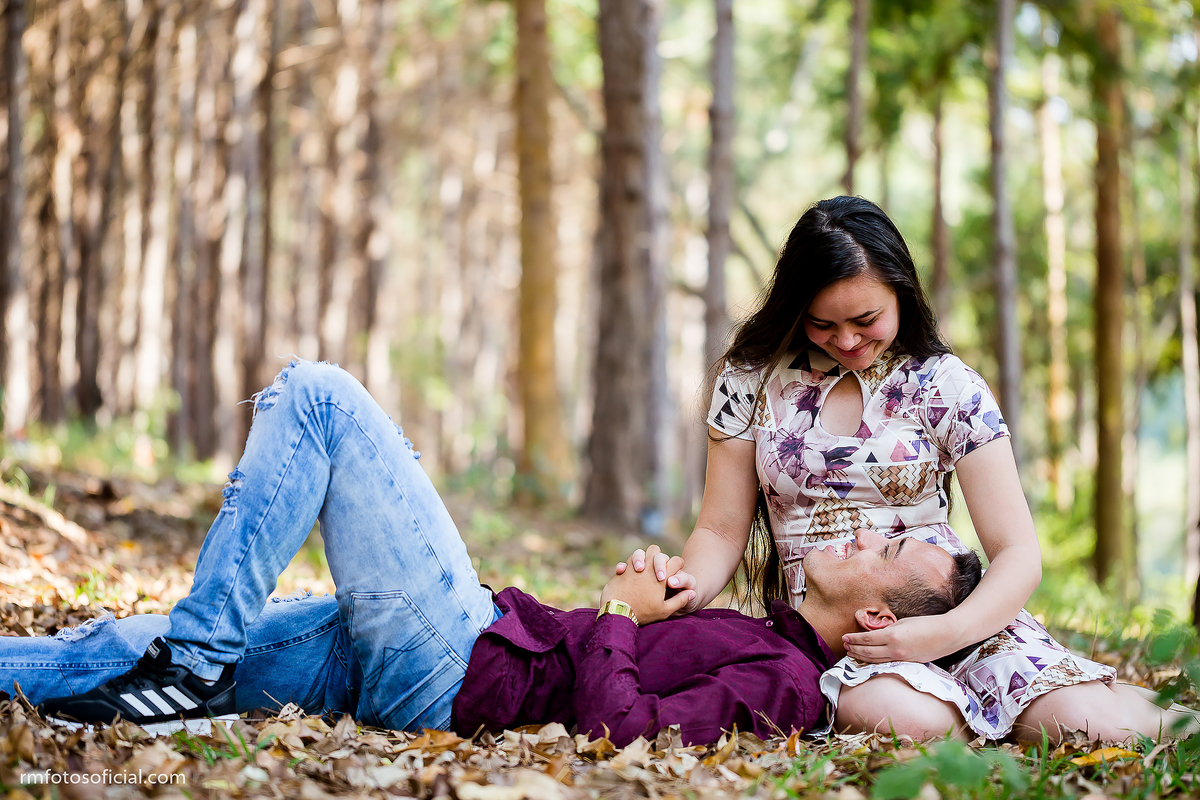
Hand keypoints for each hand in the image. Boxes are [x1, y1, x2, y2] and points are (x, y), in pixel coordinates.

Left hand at [601, 545, 694, 624]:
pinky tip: (628, 573)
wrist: (618, 614)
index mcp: (661, 577)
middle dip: (658, 556)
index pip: (676, 561)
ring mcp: (633, 568)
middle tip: (656, 569)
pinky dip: (628, 565)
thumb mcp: (664, 610)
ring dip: (642, 559)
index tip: (674, 571)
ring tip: (642, 571)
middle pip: (656, 550)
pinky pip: (625, 562)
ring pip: (639, 553)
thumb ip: (679, 600)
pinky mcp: (621, 571)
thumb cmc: (643, 613)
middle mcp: (648, 568)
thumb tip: (692, 593)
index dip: (678, 565)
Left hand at [841, 614, 962, 663]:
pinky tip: (868, 659)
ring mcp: (901, 659)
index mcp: (893, 636)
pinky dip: (874, 661)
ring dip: (861, 657)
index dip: (853, 639)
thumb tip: (874, 634)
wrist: (947, 635)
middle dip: (854, 649)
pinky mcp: (907, 663)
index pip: (866, 639)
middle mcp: (895, 650)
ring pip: (875, 660)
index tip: (845, 637)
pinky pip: (886, 663)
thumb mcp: (903, 623)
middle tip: (844, 645)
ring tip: (851, 653)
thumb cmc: (926, 625)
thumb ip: (887, 630)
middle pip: (868, 652)